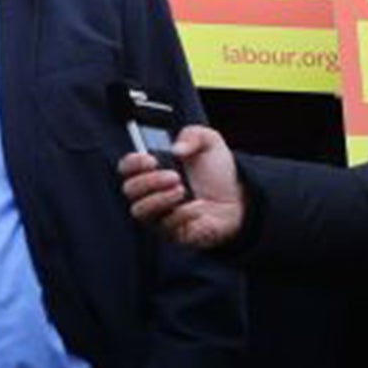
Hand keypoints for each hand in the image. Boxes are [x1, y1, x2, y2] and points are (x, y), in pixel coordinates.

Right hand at [116, 124, 244, 249]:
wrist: (240, 197)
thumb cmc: (217, 171)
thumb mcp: (209, 142)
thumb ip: (193, 134)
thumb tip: (177, 149)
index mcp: (152, 170)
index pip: (126, 168)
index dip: (133, 163)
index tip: (151, 159)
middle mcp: (150, 193)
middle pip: (130, 190)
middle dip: (149, 181)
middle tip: (174, 175)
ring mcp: (160, 215)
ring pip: (141, 212)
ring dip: (159, 200)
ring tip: (183, 190)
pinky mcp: (173, 233)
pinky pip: (166, 228)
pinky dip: (181, 215)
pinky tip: (198, 206)